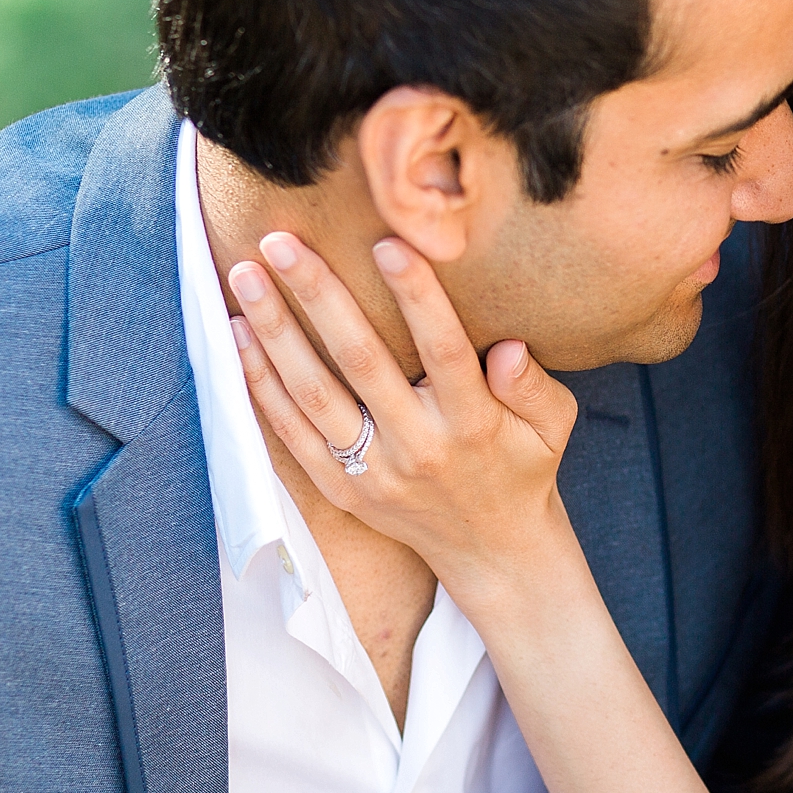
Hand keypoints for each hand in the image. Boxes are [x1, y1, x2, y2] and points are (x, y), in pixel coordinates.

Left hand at [227, 232, 580, 602]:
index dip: (417, 297)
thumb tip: (509, 348)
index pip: (444, 352)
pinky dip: (262, 385)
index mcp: (473, 424)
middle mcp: (418, 448)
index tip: (387, 243)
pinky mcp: (342, 490)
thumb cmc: (523, 468)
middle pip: (362, 363)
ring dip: (275, 332)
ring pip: (314, 395)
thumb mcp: (553, 427)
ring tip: (245, 277)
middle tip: (282, 241)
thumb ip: (534, 385)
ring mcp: (373, 473)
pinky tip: (240, 336)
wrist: (492, 552)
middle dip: (319, 296)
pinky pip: (292, 434)